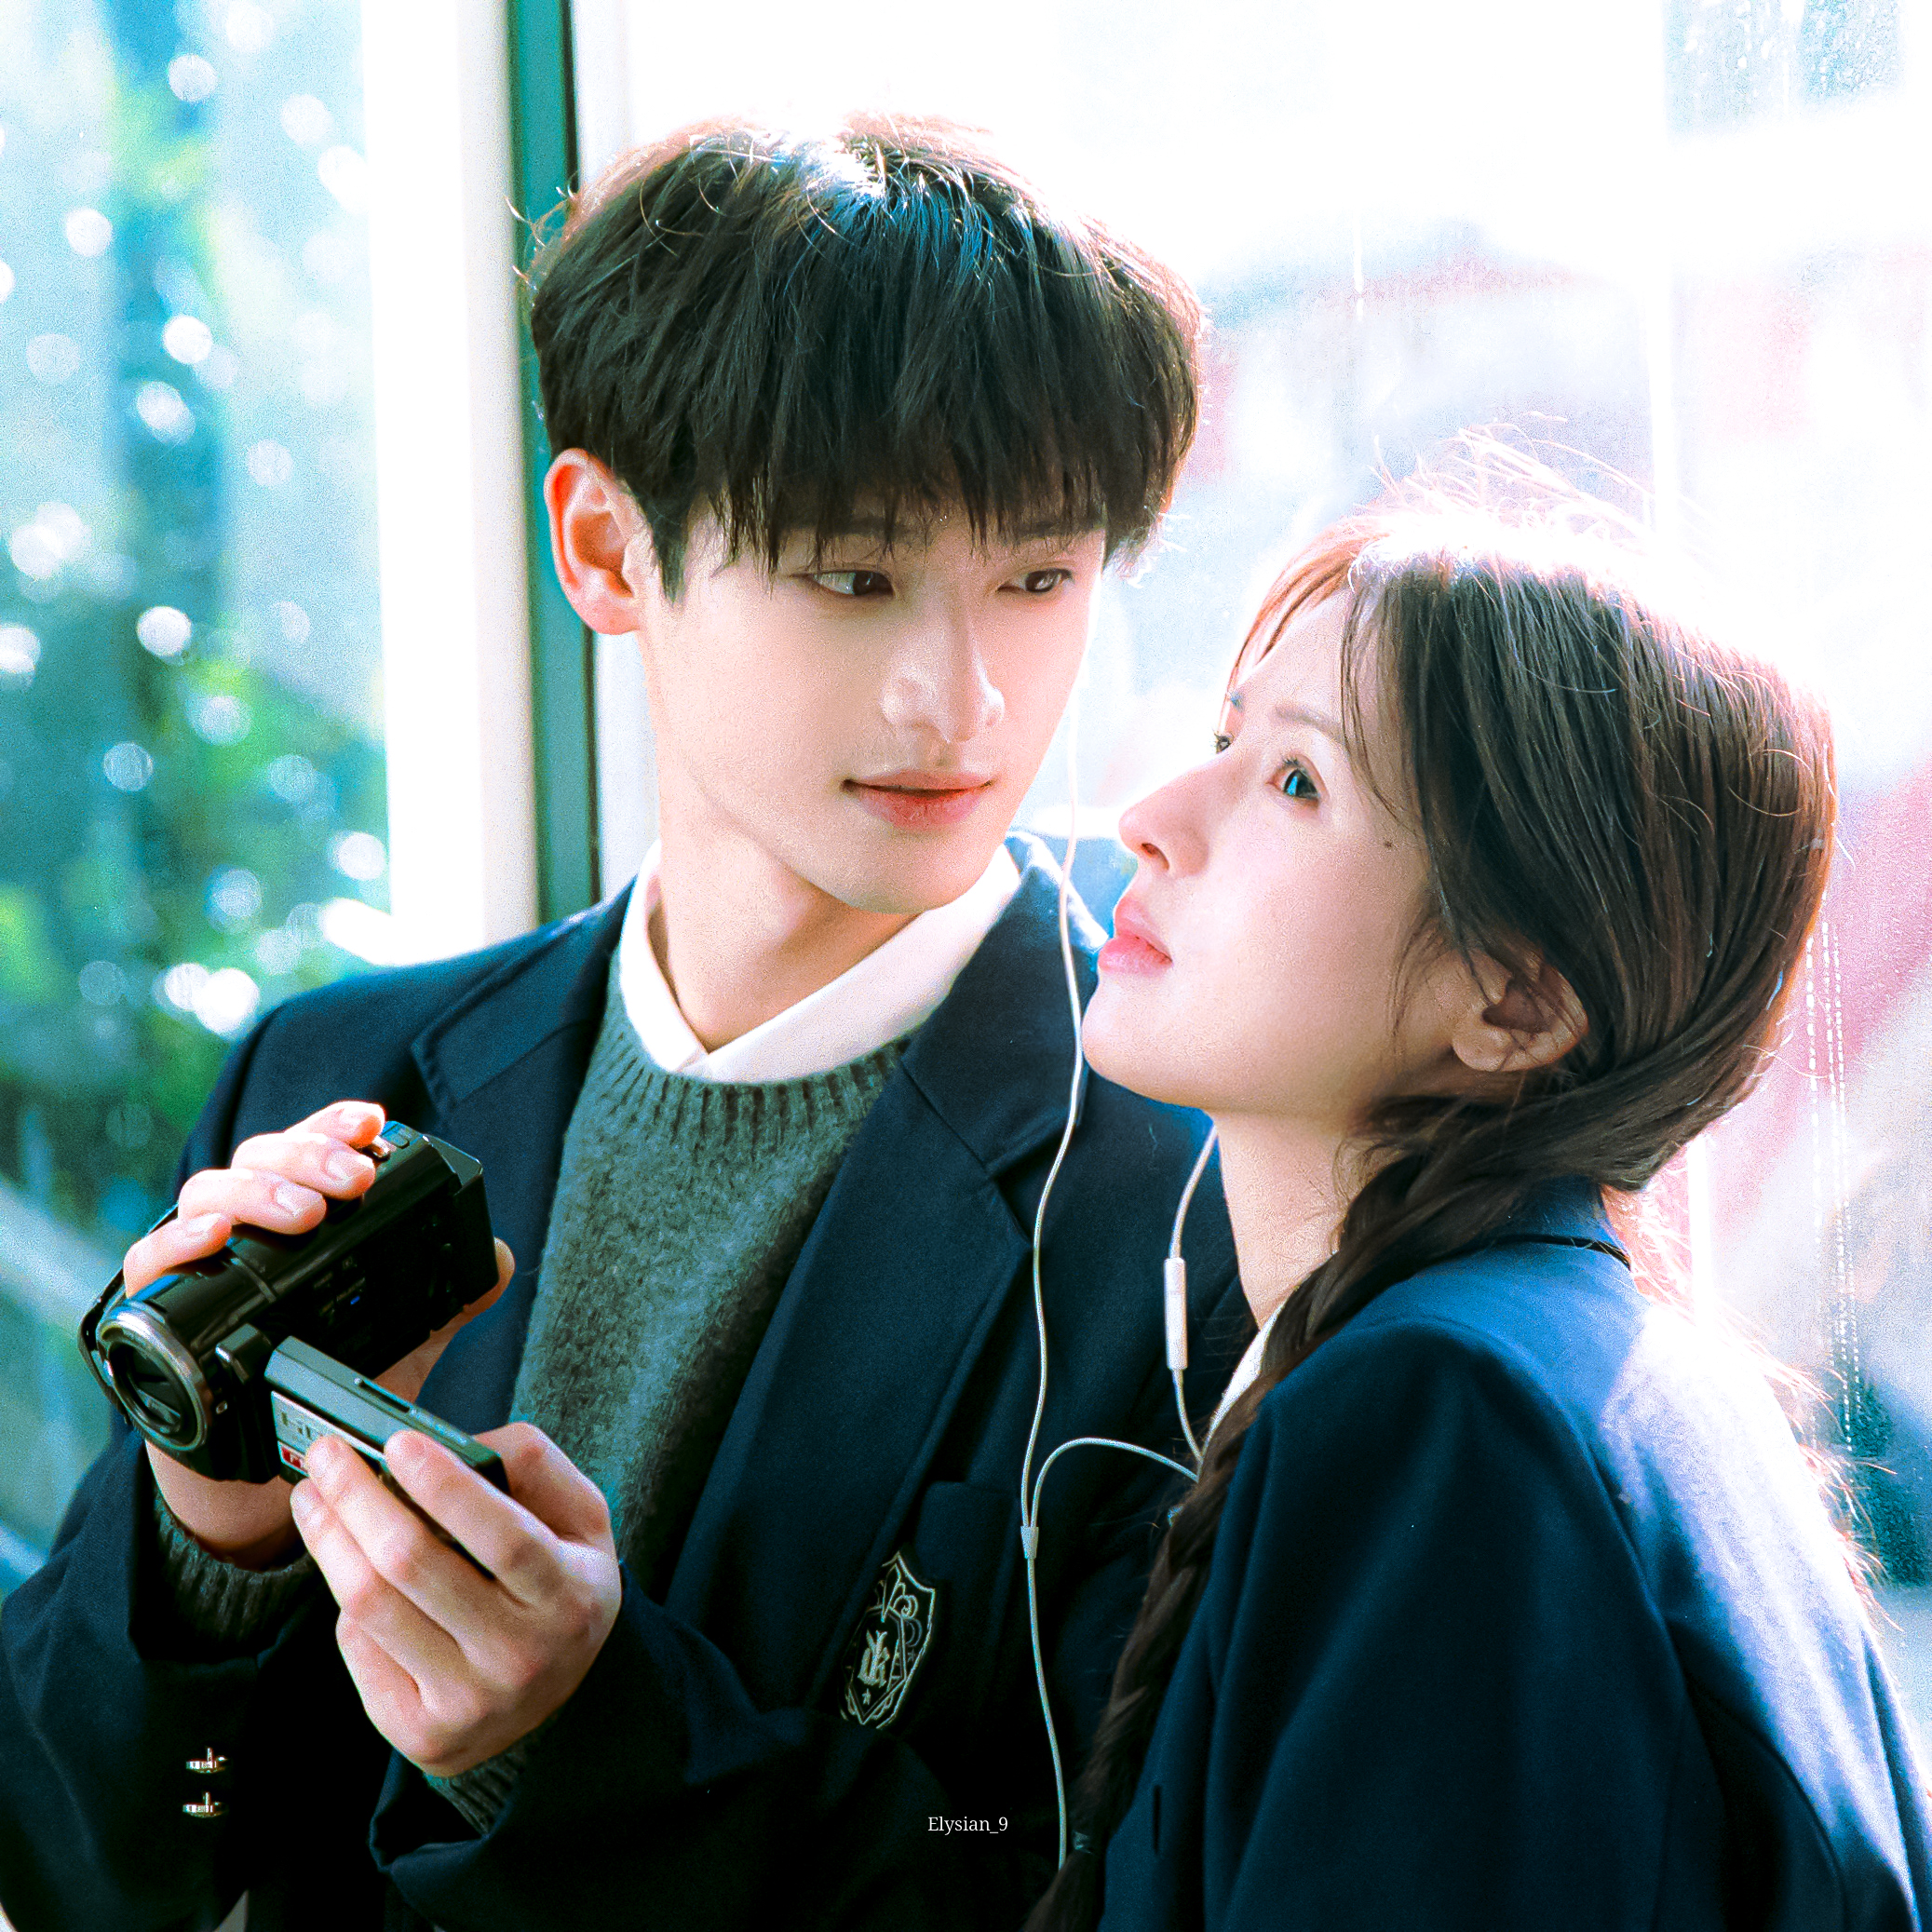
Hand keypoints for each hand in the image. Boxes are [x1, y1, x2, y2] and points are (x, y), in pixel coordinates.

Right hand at [130, 1100, 510, 1566]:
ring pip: (210, 1195)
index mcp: (298, 1213)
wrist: (263, 1473)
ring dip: (259, 1194)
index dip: (337, 1124)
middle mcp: (244, 1226)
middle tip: (354, 1181)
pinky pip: (152, 1259)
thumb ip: (449, 1297)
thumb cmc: (322, 1380)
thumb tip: (500, 1258)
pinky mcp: (157, 1309)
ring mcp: (197, 1262)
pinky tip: (215, 1239)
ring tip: (307, 1214)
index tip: (376, 1124)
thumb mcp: (399, 1338)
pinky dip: (179, 1241)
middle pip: (263, 1159)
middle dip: (311, 1157)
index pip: (311, 1146)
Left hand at [289, 1424, 621, 1776]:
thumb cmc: (559, 1585)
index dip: (445, 1487)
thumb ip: (531, 1466)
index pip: (503, 1538)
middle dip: (357, 1498)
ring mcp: (467, 1701)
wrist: (555, 1702)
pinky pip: (358, 1648)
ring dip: (327, 1539)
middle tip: (327, 1454)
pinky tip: (348, 1569)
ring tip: (313, 1497)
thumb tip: (445, 1445)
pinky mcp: (419, 1732)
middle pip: (414, 1565)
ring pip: (370, 1606)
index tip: (398, 1442)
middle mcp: (521, 1655)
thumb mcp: (580, 1518)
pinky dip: (344, 1598)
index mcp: (569, 1595)